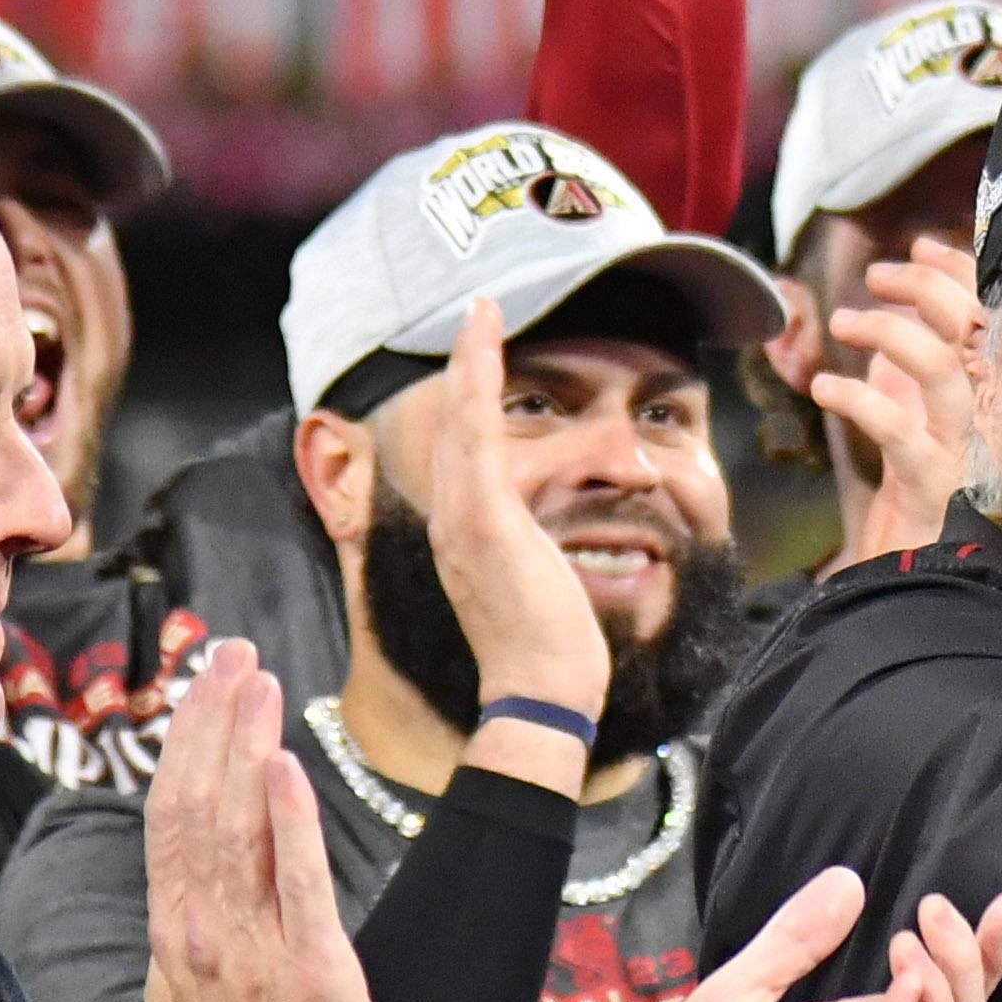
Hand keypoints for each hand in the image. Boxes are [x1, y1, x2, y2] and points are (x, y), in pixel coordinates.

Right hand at [139, 643, 392, 1001]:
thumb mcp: (197, 991)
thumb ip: (197, 923)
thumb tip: (198, 863)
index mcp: (176, 935)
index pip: (170, 817)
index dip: (188, 742)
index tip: (210, 680)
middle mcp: (202, 935)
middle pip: (194, 806)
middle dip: (212, 720)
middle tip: (236, 651)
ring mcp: (252, 952)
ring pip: (234, 829)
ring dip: (244, 746)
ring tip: (259, 678)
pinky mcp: (313, 971)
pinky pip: (295, 883)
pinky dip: (287, 821)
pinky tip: (284, 764)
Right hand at [421, 298, 615, 722]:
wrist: (543, 692)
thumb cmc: (549, 647)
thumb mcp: (537, 582)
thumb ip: (530, 552)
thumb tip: (546, 545)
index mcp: (466, 534)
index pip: (463, 454)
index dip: (466, 403)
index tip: (475, 361)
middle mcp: (453, 520)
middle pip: (452, 428)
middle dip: (459, 369)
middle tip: (472, 315)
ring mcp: (463, 518)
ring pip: (460, 422)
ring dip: (467, 361)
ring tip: (480, 310)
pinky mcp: (483, 519)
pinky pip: (476, 435)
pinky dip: (476, 383)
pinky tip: (483, 342)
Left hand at [815, 240, 982, 571]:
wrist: (931, 590)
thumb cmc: (926, 500)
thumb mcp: (925, 419)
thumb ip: (922, 366)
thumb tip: (898, 306)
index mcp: (997, 394)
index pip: (991, 315)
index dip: (960, 272)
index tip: (921, 248)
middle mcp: (995, 417)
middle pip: (978, 330)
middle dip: (929, 287)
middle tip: (881, 273)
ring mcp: (969, 452)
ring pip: (944, 371)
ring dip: (893, 334)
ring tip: (846, 321)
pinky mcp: (935, 487)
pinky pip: (898, 430)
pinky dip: (858, 399)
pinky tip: (825, 387)